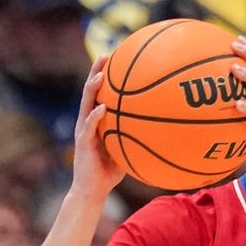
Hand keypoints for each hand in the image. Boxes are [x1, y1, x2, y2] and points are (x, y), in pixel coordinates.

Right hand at [73, 56, 126, 200]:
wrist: (92, 190)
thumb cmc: (109, 172)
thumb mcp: (127, 150)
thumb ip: (137, 138)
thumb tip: (162, 130)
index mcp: (96, 121)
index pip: (101, 93)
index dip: (106, 76)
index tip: (117, 58)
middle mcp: (87, 121)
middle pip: (91, 91)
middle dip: (97, 72)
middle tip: (106, 55)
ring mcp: (83, 130)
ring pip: (86, 104)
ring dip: (93, 88)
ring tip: (101, 74)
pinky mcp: (82, 143)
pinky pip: (89, 127)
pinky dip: (95, 116)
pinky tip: (102, 108)